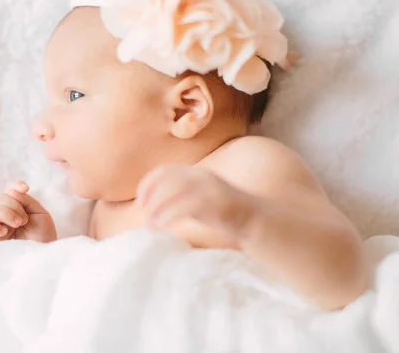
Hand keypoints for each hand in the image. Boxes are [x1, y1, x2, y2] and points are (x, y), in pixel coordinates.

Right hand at [0, 180, 56, 242]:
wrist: (45, 257)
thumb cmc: (43, 237)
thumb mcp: (39, 214)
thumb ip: (26, 200)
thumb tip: (13, 191)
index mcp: (14, 210)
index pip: (7, 192)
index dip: (14, 186)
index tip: (25, 188)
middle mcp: (2, 218)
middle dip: (13, 204)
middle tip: (24, 219)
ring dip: (6, 213)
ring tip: (18, 224)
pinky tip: (6, 232)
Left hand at [136, 166, 258, 244]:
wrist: (257, 221)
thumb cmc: (222, 215)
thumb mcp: (197, 201)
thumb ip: (180, 198)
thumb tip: (152, 207)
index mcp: (195, 174)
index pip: (163, 171)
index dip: (147, 185)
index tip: (140, 202)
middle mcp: (202, 177)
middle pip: (167, 180)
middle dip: (151, 198)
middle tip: (145, 218)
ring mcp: (211, 188)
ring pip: (176, 190)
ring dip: (158, 208)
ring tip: (151, 225)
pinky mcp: (218, 202)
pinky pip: (188, 205)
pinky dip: (171, 215)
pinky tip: (164, 227)